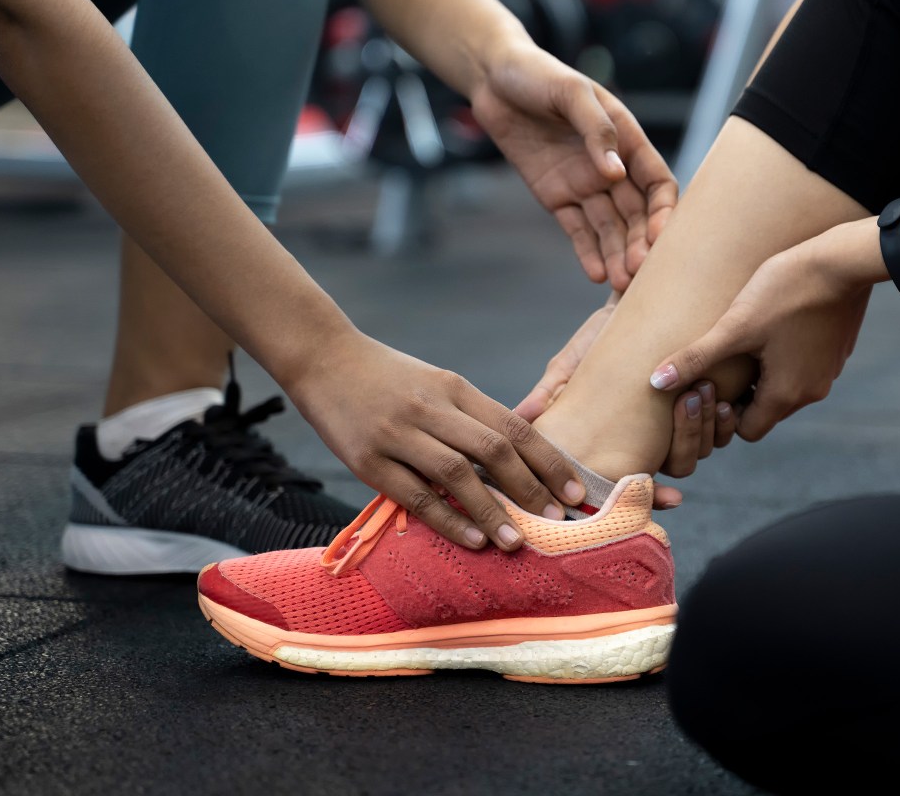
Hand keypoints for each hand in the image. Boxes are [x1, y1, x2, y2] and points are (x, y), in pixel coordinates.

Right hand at [289, 332, 585, 551]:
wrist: (323, 357)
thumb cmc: (388, 377)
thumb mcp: (436, 384)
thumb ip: (471, 417)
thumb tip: (517, 463)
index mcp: (456, 388)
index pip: (513, 427)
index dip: (549, 461)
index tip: (576, 490)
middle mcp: (432, 409)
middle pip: (493, 450)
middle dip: (531, 488)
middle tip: (558, 520)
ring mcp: (398, 434)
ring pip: (457, 475)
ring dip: (492, 511)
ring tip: (517, 541)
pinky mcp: (367, 460)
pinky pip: (414, 494)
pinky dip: (447, 519)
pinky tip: (472, 539)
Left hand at [470, 40, 676, 289]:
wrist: (493, 78)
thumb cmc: (538, 74)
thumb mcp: (571, 92)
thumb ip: (597, 130)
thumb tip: (615, 172)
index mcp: (627, 139)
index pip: (657, 182)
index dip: (663, 210)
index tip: (661, 236)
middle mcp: (611, 167)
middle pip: (636, 213)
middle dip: (641, 243)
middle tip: (639, 272)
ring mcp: (584, 184)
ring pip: (610, 227)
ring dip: (618, 254)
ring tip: (621, 282)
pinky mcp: (557, 197)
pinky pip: (577, 229)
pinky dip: (587, 251)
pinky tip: (596, 274)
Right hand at [514, 299, 737, 506]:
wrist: (637, 301)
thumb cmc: (598, 336)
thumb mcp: (571, 363)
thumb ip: (552, 391)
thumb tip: (522, 417)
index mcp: (620, 444)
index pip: (635, 483)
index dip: (654, 497)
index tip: (670, 497)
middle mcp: (653, 443)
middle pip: (679, 465)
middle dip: (688, 438)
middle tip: (688, 401)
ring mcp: (682, 428)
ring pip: (704, 449)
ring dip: (707, 425)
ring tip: (702, 390)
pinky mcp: (709, 410)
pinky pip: (727, 431)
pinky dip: (725, 419)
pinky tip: (724, 398)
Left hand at [649, 231, 870, 440]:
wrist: (843, 260)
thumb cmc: (786, 291)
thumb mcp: (734, 326)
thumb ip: (696, 358)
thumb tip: (655, 383)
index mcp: (785, 394)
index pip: (747, 430)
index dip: (724, 413)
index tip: (711, 383)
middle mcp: (811, 392)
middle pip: (765, 411)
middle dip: (740, 394)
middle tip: (721, 364)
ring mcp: (827, 372)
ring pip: (783, 388)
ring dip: (760, 374)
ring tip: (742, 342)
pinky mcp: (834, 351)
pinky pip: (801, 367)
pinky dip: (782, 358)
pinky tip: (769, 326)